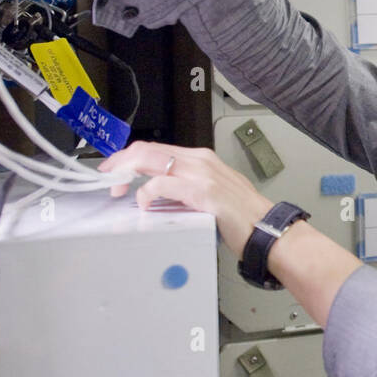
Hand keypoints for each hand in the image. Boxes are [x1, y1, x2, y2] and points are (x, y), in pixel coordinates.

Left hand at [96, 141, 273, 260]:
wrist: (267, 229)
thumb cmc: (243, 217)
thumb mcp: (211, 192)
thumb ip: (187, 188)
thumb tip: (160, 193)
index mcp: (201, 159)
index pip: (155, 148)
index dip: (129, 157)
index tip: (114, 171)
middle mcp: (200, 160)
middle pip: (147, 149)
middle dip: (120, 162)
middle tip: (108, 180)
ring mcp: (202, 174)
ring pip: (150, 160)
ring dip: (127, 174)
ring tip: (119, 192)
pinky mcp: (203, 192)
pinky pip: (162, 184)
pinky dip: (146, 192)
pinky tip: (144, 204)